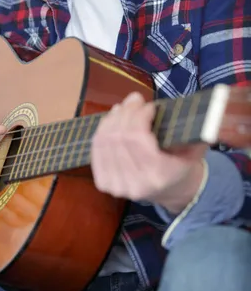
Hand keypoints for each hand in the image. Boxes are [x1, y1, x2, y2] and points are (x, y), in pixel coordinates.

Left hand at [91, 92, 205, 212]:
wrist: (171, 191)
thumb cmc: (183, 164)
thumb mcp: (195, 148)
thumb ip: (193, 129)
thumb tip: (191, 107)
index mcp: (157, 176)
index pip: (137, 138)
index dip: (139, 116)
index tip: (149, 105)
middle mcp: (134, 184)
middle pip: (119, 137)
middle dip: (126, 112)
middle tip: (134, 99)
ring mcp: (116, 186)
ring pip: (105, 141)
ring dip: (113, 118)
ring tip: (124, 106)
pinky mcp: (104, 183)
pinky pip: (96, 149)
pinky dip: (103, 129)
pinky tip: (112, 119)